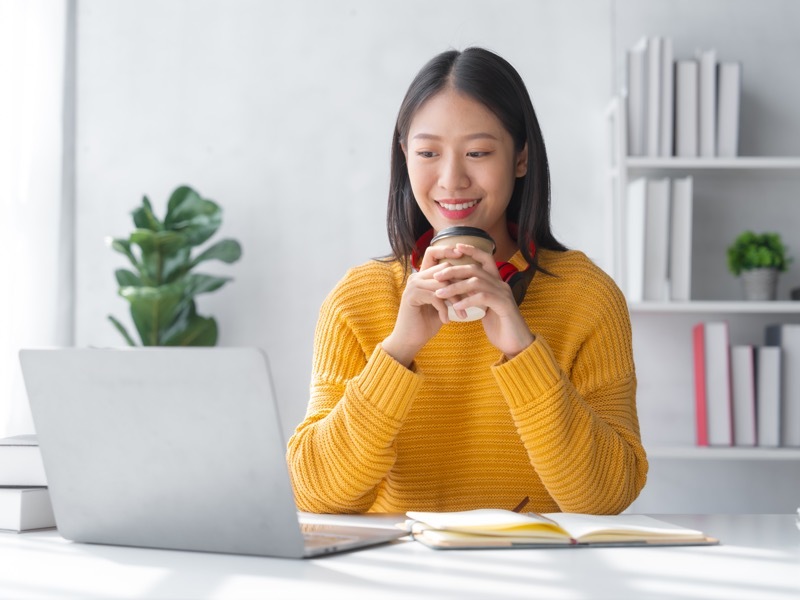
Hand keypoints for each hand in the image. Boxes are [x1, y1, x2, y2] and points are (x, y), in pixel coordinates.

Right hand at [381, 244, 467, 366]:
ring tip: (463, 314)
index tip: (463, 255)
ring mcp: (413, 285)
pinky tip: (447, 321)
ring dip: (456, 299)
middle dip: (461, 283)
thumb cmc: (427, 322)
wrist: (410, 340)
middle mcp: (416, 277)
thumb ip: (450, 290)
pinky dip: (444, 309)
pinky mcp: (412, 296)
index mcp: (423, 276)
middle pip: (444, 269)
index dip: (447, 250)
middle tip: (474, 298)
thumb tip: (471, 280)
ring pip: (442, 284)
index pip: (433, 253)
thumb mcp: (442, 303)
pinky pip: (435, 297)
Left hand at [433, 244, 534, 357]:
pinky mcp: (504, 306)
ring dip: (455, 287)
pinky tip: (455, 307)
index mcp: (497, 283)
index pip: (486, 258)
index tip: (456, 247)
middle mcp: (501, 285)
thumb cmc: (499, 328)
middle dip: (454, 270)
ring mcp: (504, 294)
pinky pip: (483, 298)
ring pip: (476, 282)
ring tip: (440, 294)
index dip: (472, 250)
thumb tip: (458, 290)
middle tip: (437, 276)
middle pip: (476, 269)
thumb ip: (475, 297)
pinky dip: (467, 301)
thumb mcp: (485, 308)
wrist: (517, 345)